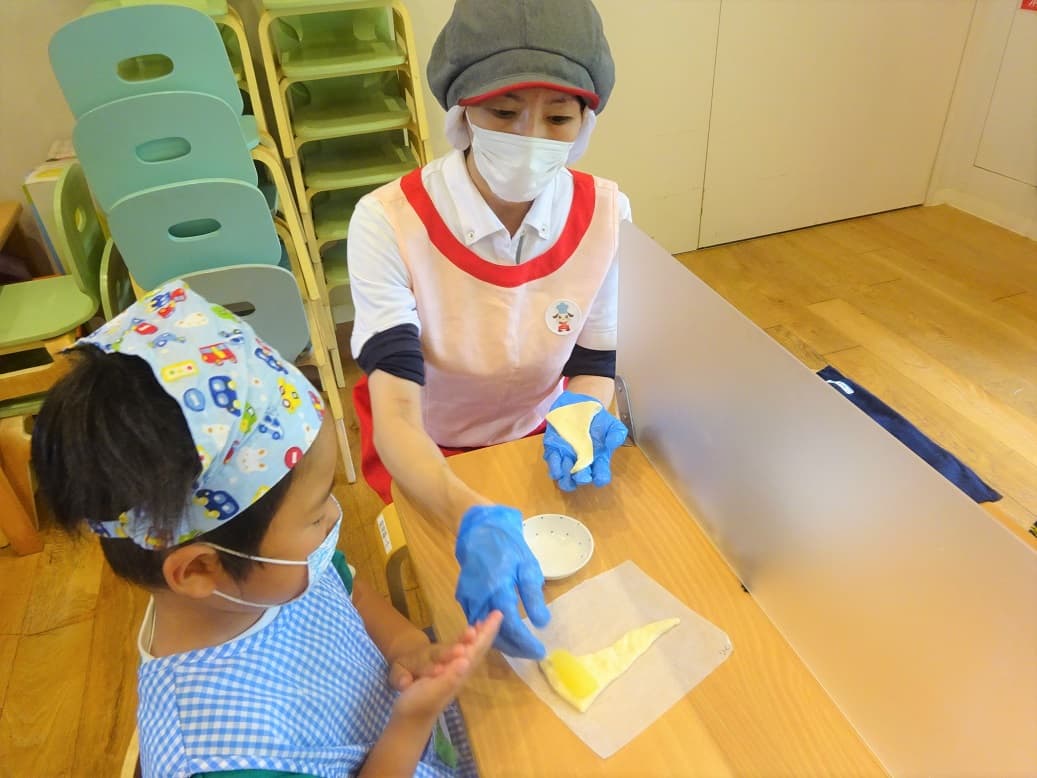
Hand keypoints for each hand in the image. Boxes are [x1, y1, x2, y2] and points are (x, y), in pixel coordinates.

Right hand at [392, 611, 501, 721]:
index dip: (487, 632)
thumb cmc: (418, 704)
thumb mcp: (432, 691)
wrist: (410, 720)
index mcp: (458, 672)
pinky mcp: (447, 674)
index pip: (477, 648)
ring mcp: (455, 673)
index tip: (497, 615)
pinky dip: (468, 644)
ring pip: (472, 651)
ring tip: (485, 622)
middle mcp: (461, 671)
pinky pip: (463, 654)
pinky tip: (468, 640)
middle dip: (488, 631)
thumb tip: (465, 660)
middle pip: (478, 648)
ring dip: (480, 636)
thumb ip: (449, 678)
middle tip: (497, 613)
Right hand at [454, 505, 550, 659]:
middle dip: (515, 649)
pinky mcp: (462, 597)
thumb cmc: (507, 545)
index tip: (540, 651)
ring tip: (522, 646)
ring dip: (502, 643)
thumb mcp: (527, 565)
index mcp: (497, 589)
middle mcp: (479, 598)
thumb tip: (541, 623)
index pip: (512, 626)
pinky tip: (505, 633)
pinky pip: (476, 622)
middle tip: (532, 653)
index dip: (526, 643)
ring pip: (483, 632)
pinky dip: (490, 632)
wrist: (479, 529)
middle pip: (495, 635)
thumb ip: (533, 596)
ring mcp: (467, 599)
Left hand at [543, 391, 627, 490]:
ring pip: (565, 477)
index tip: (599, 478)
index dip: (600, 478)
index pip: (601, 475)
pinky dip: (554, 467)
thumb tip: (611, 444)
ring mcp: (567, 458)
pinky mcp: (553, 451)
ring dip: (566, 477)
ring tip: (568, 469)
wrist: (578, 405)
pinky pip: (552, 463)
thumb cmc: (597, 419)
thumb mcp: (611, 424)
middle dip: (581, 479)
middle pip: (581, 479)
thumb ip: (616, 434)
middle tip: (582, 476)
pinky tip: (558, 464)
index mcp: (598, 460)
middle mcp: (582, 463)